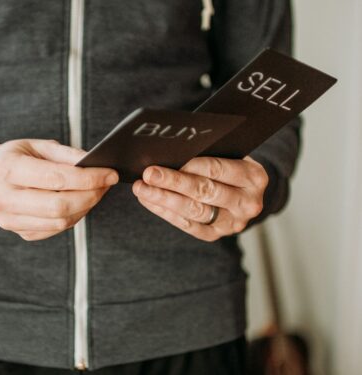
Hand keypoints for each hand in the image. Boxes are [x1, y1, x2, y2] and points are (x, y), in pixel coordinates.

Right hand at [0, 139, 118, 240]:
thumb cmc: (19, 157)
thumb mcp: (39, 145)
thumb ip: (67, 155)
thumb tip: (96, 165)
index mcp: (7, 168)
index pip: (56, 178)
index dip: (89, 178)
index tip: (110, 174)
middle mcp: (3, 198)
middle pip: (59, 206)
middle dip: (91, 195)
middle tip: (106, 184)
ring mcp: (9, 220)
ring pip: (60, 221)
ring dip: (86, 207)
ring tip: (96, 191)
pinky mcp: (20, 232)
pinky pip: (56, 229)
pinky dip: (75, 216)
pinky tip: (80, 202)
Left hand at [132, 156, 267, 241]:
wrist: (243, 192)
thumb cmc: (230, 165)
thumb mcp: (230, 154)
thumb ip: (208, 152)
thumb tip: (170, 149)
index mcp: (254, 177)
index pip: (218, 170)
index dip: (190, 165)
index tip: (167, 159)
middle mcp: (248, 203)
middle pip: (204, 191)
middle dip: (173, 182)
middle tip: (148, 174)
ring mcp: (233, 223)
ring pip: (194, 211)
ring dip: (164, 199)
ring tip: (142, 189)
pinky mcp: (216, 235)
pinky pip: (187, 225)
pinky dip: (165, 212)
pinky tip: (148, 200)